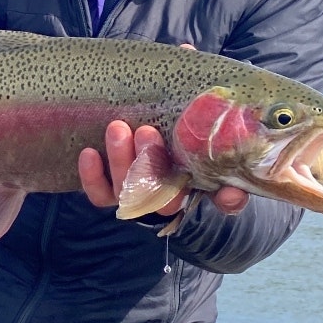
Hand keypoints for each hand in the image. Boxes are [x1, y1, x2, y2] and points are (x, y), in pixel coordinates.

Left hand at [78, 120, 249, 215]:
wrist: (146, 123)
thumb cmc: (182, 129)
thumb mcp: (203, 132)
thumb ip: (223, 144)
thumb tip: (233, 182)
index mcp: (202, 181)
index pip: (223, 200)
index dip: (228, 200)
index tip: (230, 191)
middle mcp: (171, 196)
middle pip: (165, 194)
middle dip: (153, 164)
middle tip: (146, 132)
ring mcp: (139, 195)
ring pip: (130, 191)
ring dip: (122, 161)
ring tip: (117, 128)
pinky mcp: (112, 193)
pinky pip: (100, 195)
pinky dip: (93, 177)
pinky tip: (89, 153)